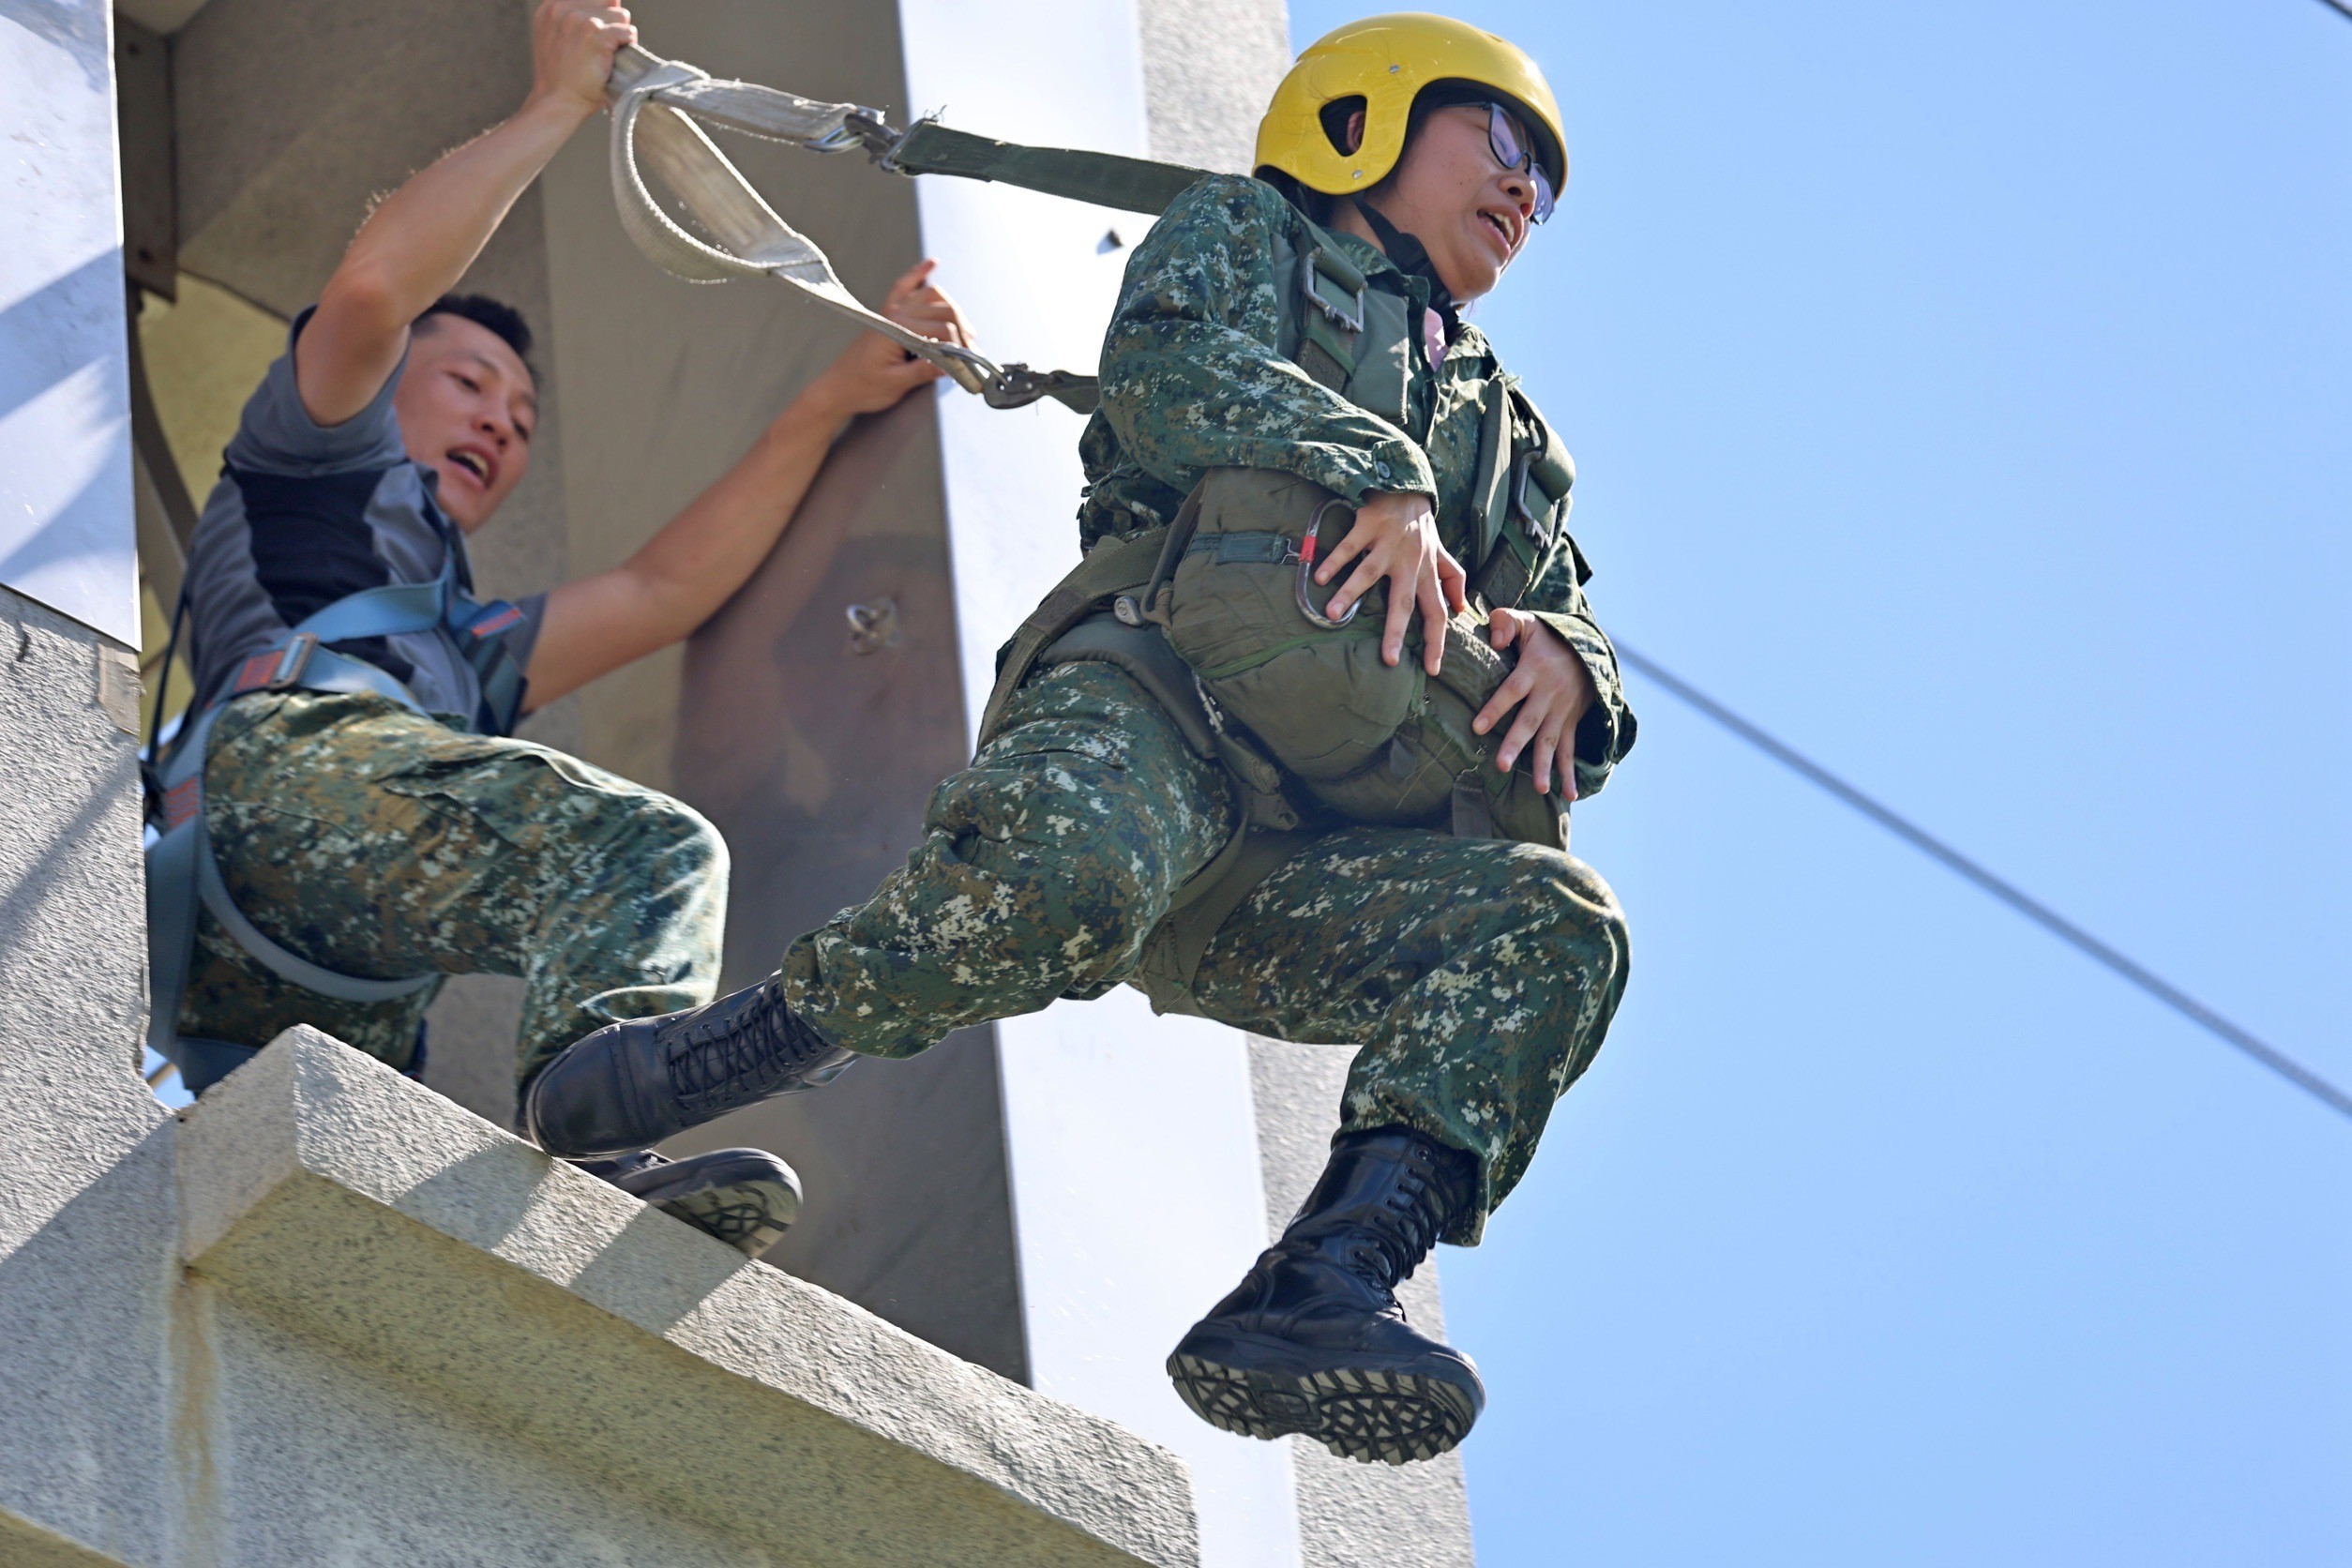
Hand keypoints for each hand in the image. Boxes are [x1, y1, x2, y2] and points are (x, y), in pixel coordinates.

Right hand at [526, 0, 636, 120]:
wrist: (558, 102)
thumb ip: (577, 17)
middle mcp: (563, 9)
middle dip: (611, 25)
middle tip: (599, 51)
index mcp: (552, 8)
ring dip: (619, 37)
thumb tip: (613, 1)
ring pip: (621, 16)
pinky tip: (613, 62)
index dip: (601, 16)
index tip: (596, 38)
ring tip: (605, 57)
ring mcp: (580, 20)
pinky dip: (628, 48)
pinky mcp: (596, 34)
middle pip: (609, 3)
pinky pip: (628, 32)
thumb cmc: (564, 77)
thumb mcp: (558, 38)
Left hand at [803, 260, 973, 419]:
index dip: (960, 345)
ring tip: (965, 331)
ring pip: (931, 295)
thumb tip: (953, 364)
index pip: (942, 329)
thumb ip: (923, 372)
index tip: (969, 362)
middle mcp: (895, 314)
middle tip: (971, 351)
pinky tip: (932, 264)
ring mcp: (891, 310)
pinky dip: (918, 274)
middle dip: (962, 329)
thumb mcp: (896, 384)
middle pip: (942, 309)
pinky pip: (905, 286)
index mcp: (897, 329)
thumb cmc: (863, 387)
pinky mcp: (888, 313)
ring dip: (952, 309)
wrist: (838, 388)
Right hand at [1315, 491, 1468, 673]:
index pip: (1438, 612)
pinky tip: (1318, 578)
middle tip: (1389, 659)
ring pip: (1369, 573)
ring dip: (1350, 593)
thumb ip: (1453, 580)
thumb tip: (1462, 609)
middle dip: (1397, 631)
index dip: (1437, 640)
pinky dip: (1334, 561)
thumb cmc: (1422, 526)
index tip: (1432, 668)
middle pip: (1404, 601)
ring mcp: (1388, 544)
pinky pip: (1349, 546)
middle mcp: (1410, 562)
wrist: (1407, 485)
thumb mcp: (1442, 552)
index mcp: (1428, 571)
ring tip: (1332, 616)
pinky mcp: (1369, 526)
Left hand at [1472, 608, 1595, 796]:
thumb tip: (1494, 637)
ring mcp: (1562, 710)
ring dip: (1544, 765)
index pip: (1512, 691)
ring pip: (1551, 740)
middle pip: (1530, 721)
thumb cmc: (1548, 637)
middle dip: (1516, 744)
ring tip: (1539, 789)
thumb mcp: (1528, 622)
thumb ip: (1506, 622)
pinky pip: (1569, 749)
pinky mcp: (1570, 722)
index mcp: (1535, 669)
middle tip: (1501, 764)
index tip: (1478, 727)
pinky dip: (1570, 772)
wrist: (1589, 649)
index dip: (1496, 708)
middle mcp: (1549, 693)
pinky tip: (1567, 794)